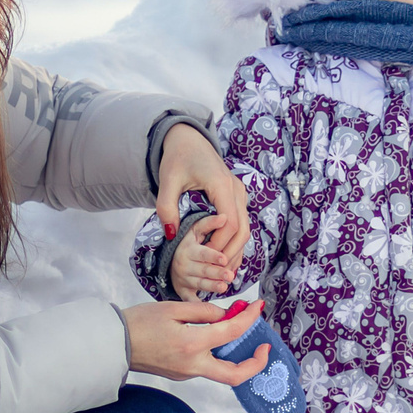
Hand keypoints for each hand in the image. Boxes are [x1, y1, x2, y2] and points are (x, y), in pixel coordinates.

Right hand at [122, 297, 268, 385]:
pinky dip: (217, 352)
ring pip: (221, 372)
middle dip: (256, 363)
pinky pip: (207, 366)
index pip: (232, 332)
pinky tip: (216, 336)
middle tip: (264, 347)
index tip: (257, 306)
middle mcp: (192, 365)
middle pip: (235, 375)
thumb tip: (227, 315)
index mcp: (192, 345)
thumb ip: (205, 312)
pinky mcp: (180, 374)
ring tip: (237, 330)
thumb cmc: (139, 322)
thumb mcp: (173, 308)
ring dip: (235, 355)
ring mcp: (186, 374)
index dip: (249, 317)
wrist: (113, 344)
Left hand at [156, 125, 247, 277]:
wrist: (188, 139)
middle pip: (243, 229)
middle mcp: (237, 190)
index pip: (230, 223)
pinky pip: (242, 222)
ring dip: (235, 249)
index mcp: (222, 185)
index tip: (206, 258)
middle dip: (231, 252)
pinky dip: (235, 240)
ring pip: (246, 227)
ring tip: (223, 270)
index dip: (220, 244)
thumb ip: (166, 208)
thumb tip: (171, 234)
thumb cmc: (177, 158)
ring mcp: (239, 193)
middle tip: (218, 272)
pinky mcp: (237, 196)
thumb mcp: (167, 181)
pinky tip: (224, 255)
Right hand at [169, 215, 235, 300]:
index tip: (224, 258)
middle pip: (203, 270)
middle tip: (230, 276)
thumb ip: (209, 223)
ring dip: (212, 287)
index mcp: (188, 250)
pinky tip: (209, 311)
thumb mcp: (195, 230)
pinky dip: (198, 307)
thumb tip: (225, 217)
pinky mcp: (183, 293)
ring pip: (200, 284)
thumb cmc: (188, 244)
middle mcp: (184, 266)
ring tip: (224, 287)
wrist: (171, 261)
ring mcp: (183, 281)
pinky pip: (191, 301)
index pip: (202, 253)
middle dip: (217, 273)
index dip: (213, 256)